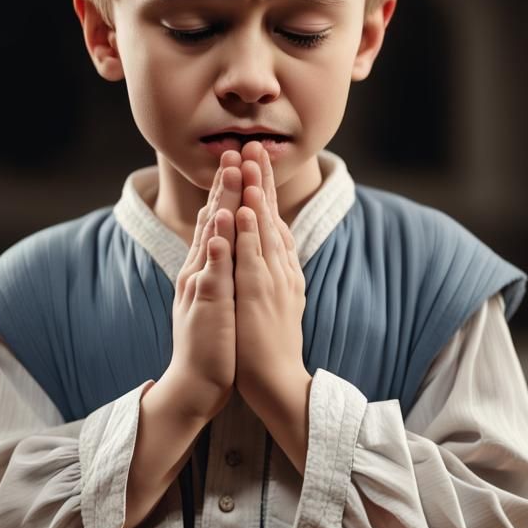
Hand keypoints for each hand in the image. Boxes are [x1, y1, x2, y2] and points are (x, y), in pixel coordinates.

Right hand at [164, 151, 243, 422]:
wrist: (196, 383)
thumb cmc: (213, 342)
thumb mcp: (217, 296)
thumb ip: (220, 268)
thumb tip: (228, 242)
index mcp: (206, 268)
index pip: (219, 220)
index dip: (229, 190)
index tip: (240, 160)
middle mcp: (199, 271)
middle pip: (214, 220)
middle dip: (224, 185)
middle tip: (233, 151)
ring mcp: (200, 287)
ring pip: (212, 239)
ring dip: (221, 205)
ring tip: (229, 175)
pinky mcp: (204, 307)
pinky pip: (211, 274)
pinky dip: (217, 250)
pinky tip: (222, 229)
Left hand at [233, 141, 308, 418]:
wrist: (276, 382)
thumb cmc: (269, 346)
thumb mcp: (273, 301)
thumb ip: (271, 273)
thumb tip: (269, 250)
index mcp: (280, 270)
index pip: (271, 221)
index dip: (263, 190)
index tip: (257, 160)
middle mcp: (279, 270)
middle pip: (270, 216)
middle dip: (262, 180)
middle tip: (256, 145)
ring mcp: (271, 280)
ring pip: (263, 229)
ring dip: (257, 194)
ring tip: (251, 161)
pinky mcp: (261, 295)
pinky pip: (254, 256)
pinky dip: (251, 230)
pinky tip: (247, 207)